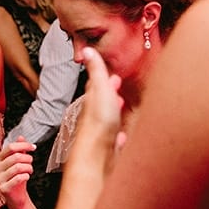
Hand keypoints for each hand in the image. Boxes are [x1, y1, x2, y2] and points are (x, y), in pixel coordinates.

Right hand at [0, 138, 34, 208]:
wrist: (16, 196)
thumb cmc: (17, 177)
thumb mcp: (18, 162)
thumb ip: (19, 149)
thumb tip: (20, 137)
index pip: (10, 147)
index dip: (24, 145)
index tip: (33, 147)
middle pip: (16, 157)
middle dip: (28, 158)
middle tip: (31, 162)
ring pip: (18, 167)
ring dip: (28, 168)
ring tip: (29, 170)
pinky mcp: (3, 188)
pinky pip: (18, 178)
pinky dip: (26, 176)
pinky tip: (26, 177)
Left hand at [66, 47, 124, 170]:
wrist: (96, 158)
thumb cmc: (98, 125)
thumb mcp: (99, 91)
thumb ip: (96, 72)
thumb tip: (86, 51)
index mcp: (93, 103)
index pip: (97, 87)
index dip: (104, 80)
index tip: (111, 75)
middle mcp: (95, 118)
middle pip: (103, 103)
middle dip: (110, 94)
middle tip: (116, 86)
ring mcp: (102, 135)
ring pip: (108, 120)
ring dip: (114, 112)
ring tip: (121, 106)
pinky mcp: (109, 152)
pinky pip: (115, 141)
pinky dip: (119, 136)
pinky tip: (122, 138)